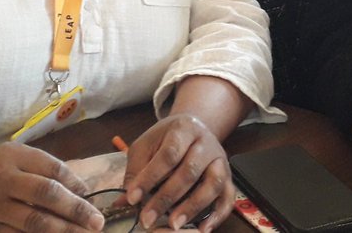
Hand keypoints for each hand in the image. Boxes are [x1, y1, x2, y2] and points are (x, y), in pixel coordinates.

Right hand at [0, 141, 104, 232]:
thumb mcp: (14, 158)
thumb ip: (43, 169)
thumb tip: (81, 190)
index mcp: (13, 155)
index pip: (52, 169)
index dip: (75, 184)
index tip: (91, 197)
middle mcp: (2, 178)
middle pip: (45, 194)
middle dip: (76, 210)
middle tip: (97, 222)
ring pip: (32, 222)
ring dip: (61, 231)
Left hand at [123, 114, 232, 231]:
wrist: (194, 130)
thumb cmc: (166, 140)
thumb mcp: (146, 145)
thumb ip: (136, 171)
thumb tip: (123, 201)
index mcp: (183, 129)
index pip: (168, 154)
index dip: (150, 177)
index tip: (133, 198)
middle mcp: (206, 143)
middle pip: (190, 171)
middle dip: (166, 198)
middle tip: (147, 219)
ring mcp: (220, 160)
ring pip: (212, 184)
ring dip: (192, 207)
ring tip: (173, 225)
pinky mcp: (228, 177)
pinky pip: (228, 198)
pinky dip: (217, 215)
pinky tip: (202, 229)